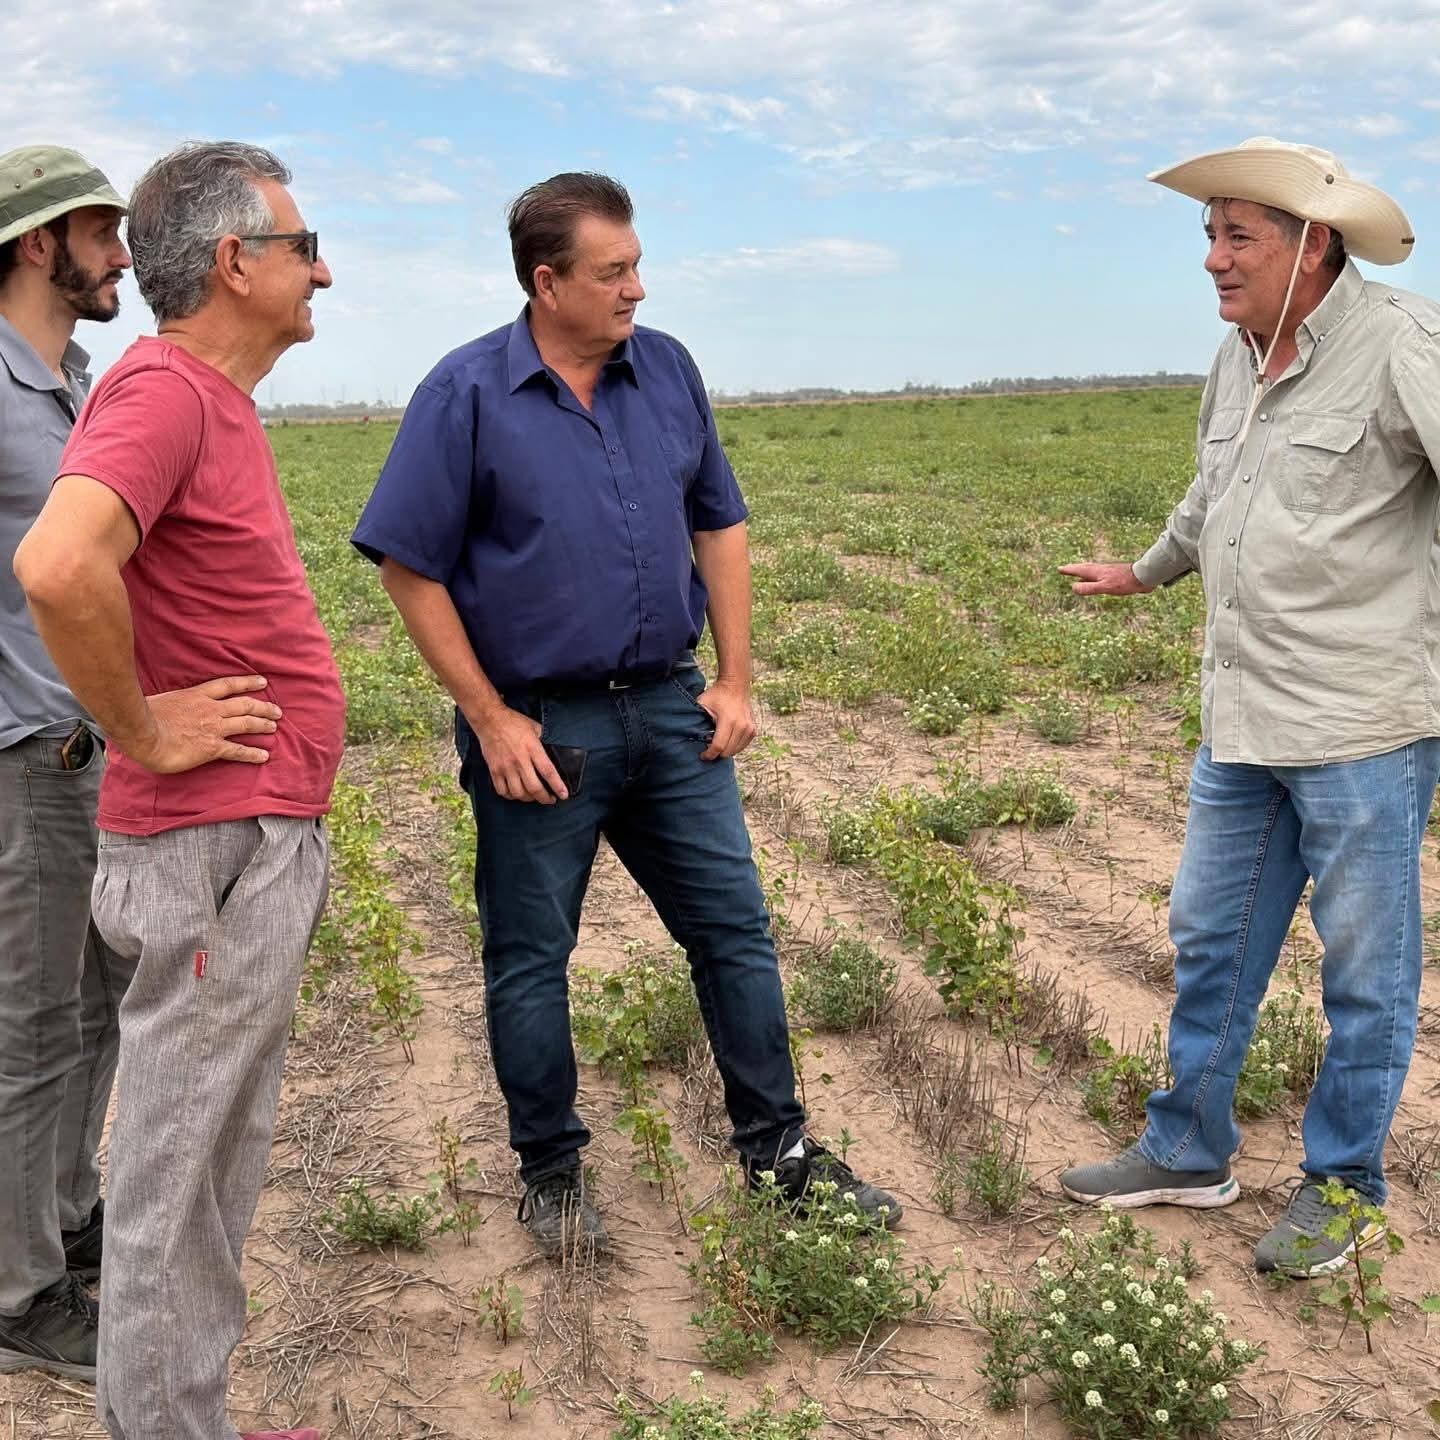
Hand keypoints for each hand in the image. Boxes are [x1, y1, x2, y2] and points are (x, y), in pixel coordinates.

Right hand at [124, 675, 282, 773]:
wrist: (142, 733)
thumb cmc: (143, 716)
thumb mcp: (161, 699)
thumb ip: (172, 702)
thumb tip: (166, 704)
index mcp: (197, 695)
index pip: (228, 685)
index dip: (247, 683)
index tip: (263, 682)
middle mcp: (210, 709)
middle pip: (244, 704)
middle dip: (263, 707)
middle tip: (277, 711)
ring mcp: (213, 727)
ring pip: (246, 724)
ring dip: (262, 725)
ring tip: (274, 727)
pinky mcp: (212, 747)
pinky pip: (238, 750)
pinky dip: (253, 753)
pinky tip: (264, 756)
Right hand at [472, 704, 566, 802]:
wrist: (490, 720)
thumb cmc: (514, 722)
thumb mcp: (535, 727)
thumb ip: (545, 740)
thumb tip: (554, 751)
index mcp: (533, 749)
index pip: (548, 772)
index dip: (557, 786)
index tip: (564, 795)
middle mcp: (520, 760)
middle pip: (534, 788)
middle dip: (544, 798)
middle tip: (550, 800)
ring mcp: (505, 767)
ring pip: (518, 793)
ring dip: (529, 799)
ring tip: (534, 796)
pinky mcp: (494, 770)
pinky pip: (502, 791)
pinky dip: (511, 796)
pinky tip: (516, 793)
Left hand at [697, 677, 756, 760]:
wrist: (735, 686)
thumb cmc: (716, 695)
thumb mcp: (702, 704)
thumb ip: (696, 720)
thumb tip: (689, 737)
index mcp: (728, 720)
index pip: (719, 746)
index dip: (709, 754)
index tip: (702, 755)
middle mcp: (741, 726)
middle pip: (727, 751)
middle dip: (716, 754)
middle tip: (708, 749)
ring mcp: (749, 728)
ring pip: (735, 751)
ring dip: (725, 751)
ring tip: (716, 743)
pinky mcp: (753, 730)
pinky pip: (742, 746)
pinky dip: (733, 747)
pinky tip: (726, 740)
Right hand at [1058, 561, 1153, 596]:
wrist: (1144, 577)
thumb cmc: (1124, 582)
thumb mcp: (1104, 587)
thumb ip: (1089, 588)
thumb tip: (1073, 587)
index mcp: (1097, 572)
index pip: (1079, 571)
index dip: (1069, 570)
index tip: (1059, 569)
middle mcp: (1101, 570)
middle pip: (1084, 568)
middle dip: (1074, 568)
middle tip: (1065, 568)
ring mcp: (1108, 571)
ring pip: (1092, 569)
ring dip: (1083, 570)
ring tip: (1078, 572)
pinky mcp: (1115, 575)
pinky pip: (1099, 573)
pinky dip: (1093, 574)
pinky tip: (1096, 578)